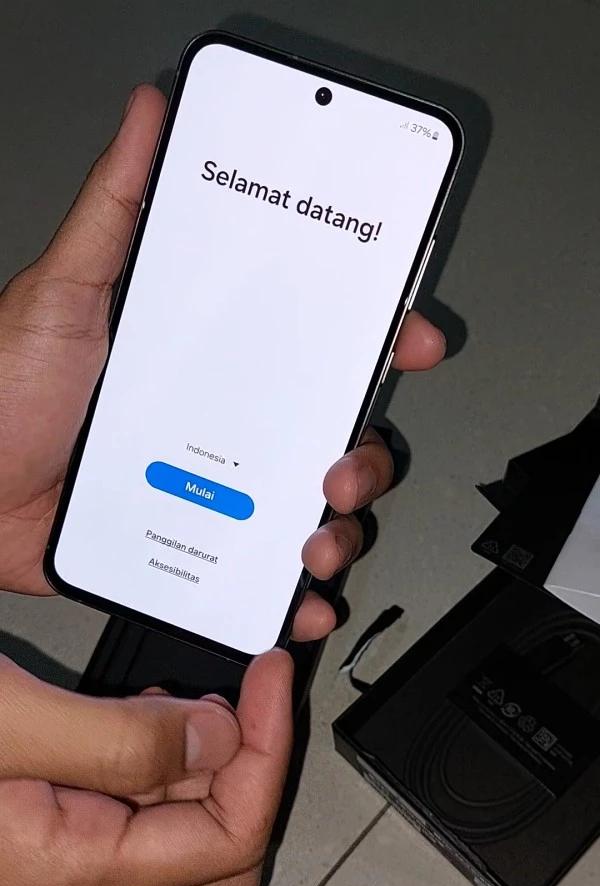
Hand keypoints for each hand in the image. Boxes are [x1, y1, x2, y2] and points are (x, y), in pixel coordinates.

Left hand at [0, 85, 444, 634]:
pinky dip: (298, 595)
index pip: (311, 341)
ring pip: (313, 507)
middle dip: (366, 453)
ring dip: (342, 527)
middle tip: (344, 465)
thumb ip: (115, 210)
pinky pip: (265, 573)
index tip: (408, 339)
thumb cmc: (3, 397)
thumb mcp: (65, 293)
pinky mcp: (197, 547)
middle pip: (332, 432)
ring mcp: (216, 490)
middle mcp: (224, 423)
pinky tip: (300, 600)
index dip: (373, 337)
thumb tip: (151, 116)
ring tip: (317, 537)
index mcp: (209, 357)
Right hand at [0, 649, 291, 885]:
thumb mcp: (12, 722)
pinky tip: (146, 705)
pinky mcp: (48, 821)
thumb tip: (218, 740)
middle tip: (250, 690)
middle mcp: (74, 876)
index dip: (266, 753)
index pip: (228, 841)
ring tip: (195, 689)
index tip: (269, 681)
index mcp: (75, 869)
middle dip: (249, 762)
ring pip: (179, 821)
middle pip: (219, 851)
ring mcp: (62, 854)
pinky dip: (162, 749)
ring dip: (207, 752)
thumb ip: (118, 739)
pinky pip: (135, 799)